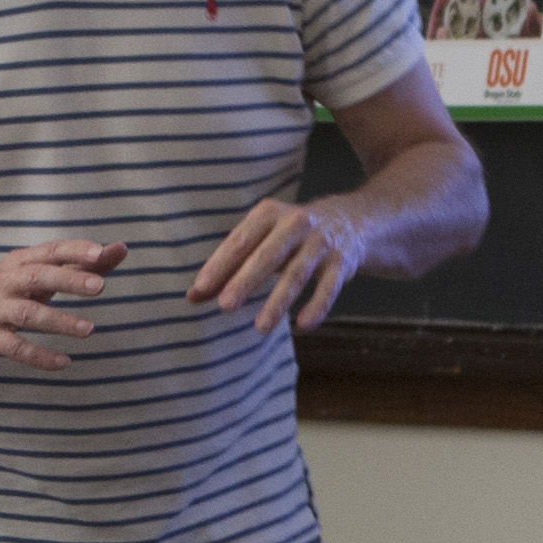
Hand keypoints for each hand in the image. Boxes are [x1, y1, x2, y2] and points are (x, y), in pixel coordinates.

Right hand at [0, 240, 123, 369]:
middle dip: (69, 280)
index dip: (74, 250)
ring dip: (58, 320)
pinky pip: (14, 347)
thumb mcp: (34, 275)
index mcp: (19, 262)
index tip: (101, 252)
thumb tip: (120, 250)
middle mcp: (6, 281)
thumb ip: (79, 265)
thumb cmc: (2, 293)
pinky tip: (63, 363)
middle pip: (38, 277)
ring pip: (27, 313)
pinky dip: (39, 356)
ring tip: (88, 329)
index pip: (50, 250)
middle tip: (99, 286)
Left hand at [189, 196, 364, 330]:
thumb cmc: (291, 236)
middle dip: (246, 281)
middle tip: (225, 306)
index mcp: (268, 214)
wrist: (350, 220)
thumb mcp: (260, 241)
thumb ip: (228, 268)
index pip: (240, 241)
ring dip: (279, 301)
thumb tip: (192, 296)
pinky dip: (318, 306)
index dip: (220, 265)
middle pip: (267, 255)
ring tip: (261, 327)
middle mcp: (295, 223)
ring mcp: (321, 242)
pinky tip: (304, 325)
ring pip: (297, 274)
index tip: (201, 289)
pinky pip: (329, 286)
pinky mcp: (342, 261)